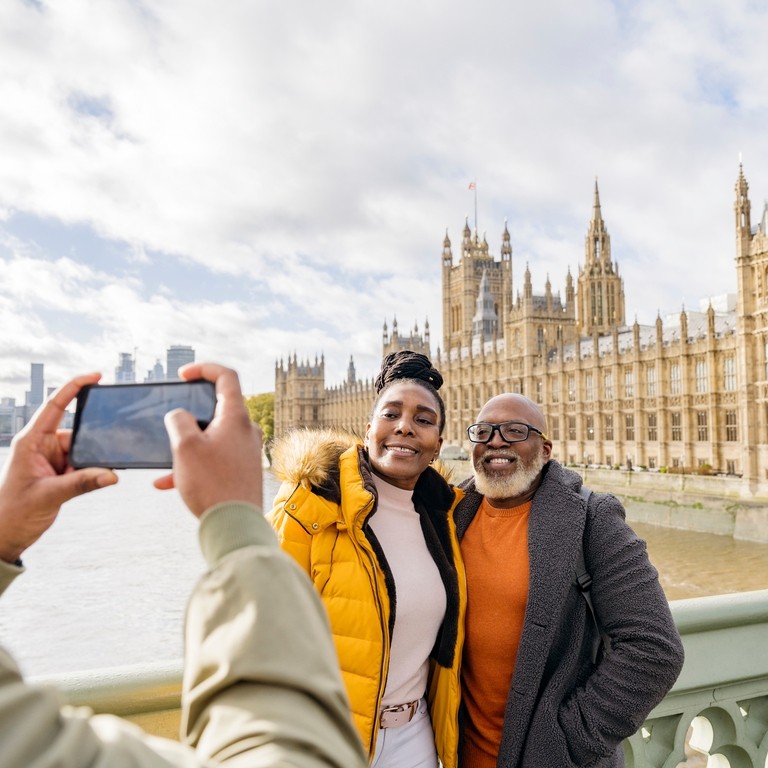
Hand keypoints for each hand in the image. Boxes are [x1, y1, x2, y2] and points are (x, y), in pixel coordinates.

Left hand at [0, 372, 118, 563]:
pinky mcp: (61, 472)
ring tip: (98, 472)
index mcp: (31, 441)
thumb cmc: (12, 513)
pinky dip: (94, 470)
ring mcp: (52, 459)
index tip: (96, 376)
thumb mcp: (48, 496)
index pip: (55, 405)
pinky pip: (85, 464)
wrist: (4, 536)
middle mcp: (42, 446)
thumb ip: (82, 484)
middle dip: (94, 437)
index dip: (75, 387)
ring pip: (84, 449)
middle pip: (77, 430)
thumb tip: (113, 475)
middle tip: (110, 444)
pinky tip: (101, 477)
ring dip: (94, 459)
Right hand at [154, 363, 262, 517]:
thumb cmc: (212, 484)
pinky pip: (215, 458)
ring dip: (187, 445)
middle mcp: (246, 430)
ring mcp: (247, 449)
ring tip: (166, 460)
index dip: (204, 368)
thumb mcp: (185, 447)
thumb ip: (178, 421)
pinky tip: (167, 482)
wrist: (235, 525)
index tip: (183, 375)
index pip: (226, 376)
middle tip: (172, 420)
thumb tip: (180, 415)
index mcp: (236, 417)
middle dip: (190, 413)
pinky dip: (193, 464)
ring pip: (212, 436)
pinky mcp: (243, 468)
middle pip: (218, 407)